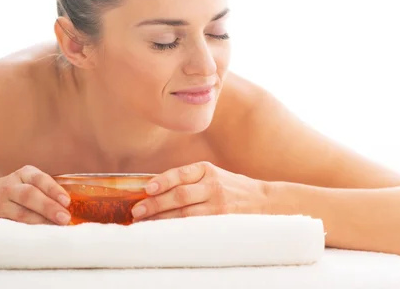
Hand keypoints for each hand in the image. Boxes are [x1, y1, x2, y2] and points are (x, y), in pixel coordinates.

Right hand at [0, 165, 70, 224]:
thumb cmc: (12, 192)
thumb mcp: (26, 182)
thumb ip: (45, 190)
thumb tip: (73, 207)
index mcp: (24, 174)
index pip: (40, 179)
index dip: (54, 190)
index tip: (66, 202)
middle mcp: (11, 185)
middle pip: (30, 195)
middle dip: (49, 207)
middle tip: (65, 218)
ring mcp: (0, 201)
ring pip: (20, 212)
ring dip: (39, 221)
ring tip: (55, 228)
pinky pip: (10, 224)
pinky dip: (25, 230)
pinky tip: (37, 235)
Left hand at [131, 161, 268, 220]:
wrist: (262, 200)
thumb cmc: (231, 186)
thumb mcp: (213, 174)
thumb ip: (189, 179)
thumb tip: (154, 189)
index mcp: (207, 169)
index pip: (181, 173)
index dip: (163, 181)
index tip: (147, 188)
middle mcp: (212, 185)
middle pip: (180, 195)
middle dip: (156, 204)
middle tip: (137, 211)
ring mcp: (217, 204)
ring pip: (185, 214)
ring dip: (162, 219)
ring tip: (145, 222)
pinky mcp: (220, 220)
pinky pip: (194, 225)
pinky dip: (177, 228)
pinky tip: (165, 230)